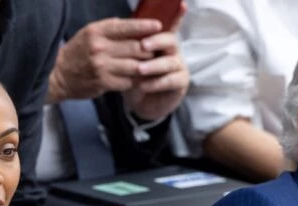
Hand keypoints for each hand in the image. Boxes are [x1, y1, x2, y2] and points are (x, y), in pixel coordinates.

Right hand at [48, 17, 160, 102]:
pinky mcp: (102, 83)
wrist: (58, 75)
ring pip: (134, 65)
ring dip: (144, 66)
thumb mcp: (89, 33)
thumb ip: (110, 29)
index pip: (127, 26)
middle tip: (157, 49)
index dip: (145, 26)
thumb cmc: (77, 52)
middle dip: (149, 49)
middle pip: (135, 47)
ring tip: (150, 64)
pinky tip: (135, 78)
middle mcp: (99, 48)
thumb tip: (134, 26)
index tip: (158, 26)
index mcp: (97, 32)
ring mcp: (101, 67)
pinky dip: (133, 79)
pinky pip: (127, 81)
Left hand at [123, 5, 188, 121]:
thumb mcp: (129, 60)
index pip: (169, 25)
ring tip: (139, 70)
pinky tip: (143, 86)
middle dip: (156, 41)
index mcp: (160, 42)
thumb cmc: (134, 78)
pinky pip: (171, 81)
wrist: (140, 103)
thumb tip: (116, 26)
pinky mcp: (180, 82)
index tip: (181, 5)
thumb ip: (127, 46)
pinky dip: (156, 83)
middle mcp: (172, 51)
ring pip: (170, 62)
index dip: (177, 15)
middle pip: (170, 40)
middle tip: (142, 45)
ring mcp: (178, 66)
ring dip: (153, 65)